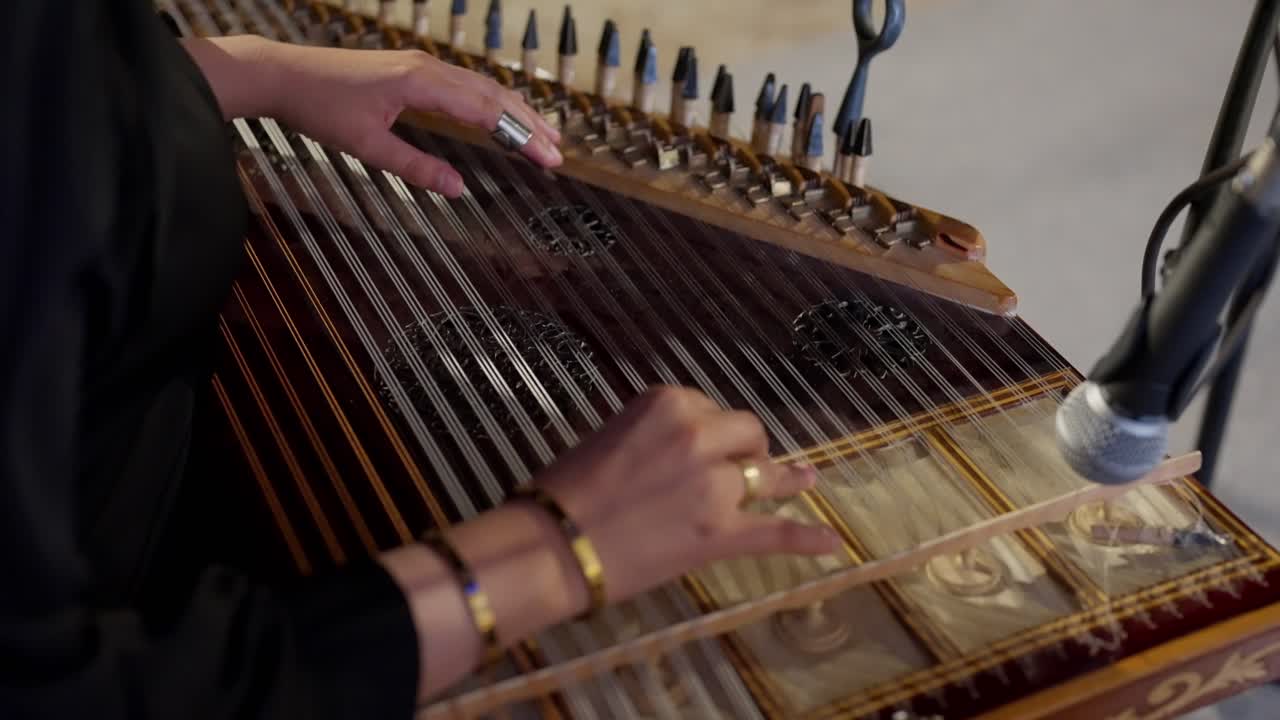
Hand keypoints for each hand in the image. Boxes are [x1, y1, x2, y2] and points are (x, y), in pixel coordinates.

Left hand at [261, 42, 561, 196]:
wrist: (284, 74)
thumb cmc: (320, 107)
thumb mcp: (367, 147)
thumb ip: (416, 167)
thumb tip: (458, 188)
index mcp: (421, 83)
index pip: (487, 111)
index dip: (522, 136)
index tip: (548, 158)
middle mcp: (428, 68)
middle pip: (494, 95)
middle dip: (529, 123)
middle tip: (558, 152)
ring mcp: (422, 65)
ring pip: (482, 86)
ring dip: (515, 110)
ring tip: (543, 134)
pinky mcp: (413, 69)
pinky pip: (464, 83)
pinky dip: (491, 101)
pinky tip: (502, 114)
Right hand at [379, 385, 839, 699]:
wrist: (551, 544)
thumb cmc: (566, 489)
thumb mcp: (612, 436)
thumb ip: (656, 434)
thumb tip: (681, 451)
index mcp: (668, 403)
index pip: (710, 408)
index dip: (710, 430)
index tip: (699, 447)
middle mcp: (699, 435)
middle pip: (747, 434)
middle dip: (746, 448)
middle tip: (739, 467)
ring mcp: (717, 485)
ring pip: (768, 475)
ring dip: (785, 479)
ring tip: (806, 480)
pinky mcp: (721, 532)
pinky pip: (774, 532)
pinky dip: (805, 538)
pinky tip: (832, 542)